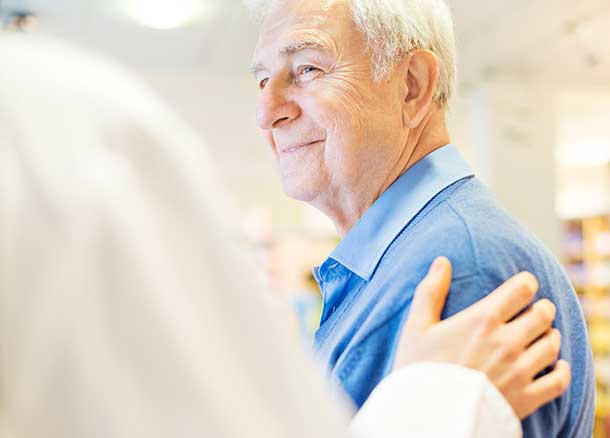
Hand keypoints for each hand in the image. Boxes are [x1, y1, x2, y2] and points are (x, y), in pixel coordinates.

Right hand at [394, 257, 570, 419]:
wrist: (426, 416)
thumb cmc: (418, 368)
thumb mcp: (416, 326)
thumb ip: (430, 291)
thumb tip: (442, 262)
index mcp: (483, 320)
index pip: (521, 289)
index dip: (526, 283)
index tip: (523, 286)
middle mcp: (507, 342)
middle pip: (543, 314)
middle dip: (541, 308)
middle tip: (534, 310)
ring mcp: (520, 371)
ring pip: (552, 344)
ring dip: (549, 336)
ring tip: (540, 337)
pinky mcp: (526, 398)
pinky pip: (558, 380)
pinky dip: (560, 370)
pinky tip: (554, 366)